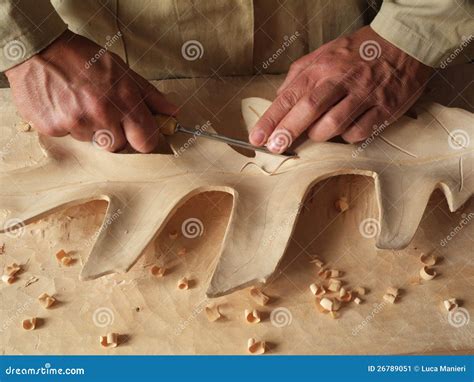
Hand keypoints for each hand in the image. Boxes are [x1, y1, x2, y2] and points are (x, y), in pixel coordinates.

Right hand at [5, 30, 176, 152]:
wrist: (37, 49)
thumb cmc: (83, 57)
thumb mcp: (122, 69)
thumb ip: (149, 95)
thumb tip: (172, 112)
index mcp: (123, 100)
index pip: (146, 142)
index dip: (143, 139)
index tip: (139, 133)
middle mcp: (102, 114)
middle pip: (119, 146)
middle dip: (115, 134)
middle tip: (104, 111)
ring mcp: (76, 123)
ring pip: (93, 142)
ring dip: (90, 128)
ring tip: (80, 103)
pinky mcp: (53, 128)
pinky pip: (69, 137)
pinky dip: (68, 125)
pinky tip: (63, 105)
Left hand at [249, 26, 432, 152]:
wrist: (404, 43)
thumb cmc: (358, 52)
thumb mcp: (324, 53)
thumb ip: (299, 75)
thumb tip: (279, 98)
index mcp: (322, 66)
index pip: (289, 96)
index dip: (271, 119)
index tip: (257, 137)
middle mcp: (341, 79)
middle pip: (308, 110)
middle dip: (287, 132)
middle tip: (275, 147)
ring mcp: (364, 94)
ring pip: (333, 124)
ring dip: (318, 135)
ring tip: (315, 134)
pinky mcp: (384, 108)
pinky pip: (358, 132)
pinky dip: (346, 136)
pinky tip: (345, 129)